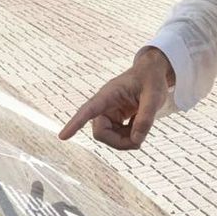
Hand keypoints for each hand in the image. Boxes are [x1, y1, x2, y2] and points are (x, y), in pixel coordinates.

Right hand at [59, 47, 174, 149]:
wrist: (151, 73)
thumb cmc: (151, 80)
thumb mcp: (154, 97)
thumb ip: (146, 119)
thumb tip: (136, 141)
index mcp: (108, 95)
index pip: (88, 110)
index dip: (75, 124)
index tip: (62, 136)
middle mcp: (104, 105)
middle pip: (100, 132)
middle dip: (118, 142)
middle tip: (139, 141)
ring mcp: (108, 113)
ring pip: (108, 137)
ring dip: (125, 140)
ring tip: (142, 129)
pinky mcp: (114, 119)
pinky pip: (116, 136)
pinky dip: (128, 138)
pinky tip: (138, 128)